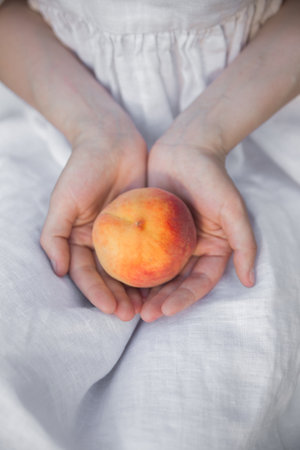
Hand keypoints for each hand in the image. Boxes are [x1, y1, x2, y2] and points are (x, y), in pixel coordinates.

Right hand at [40, 116, 147, 320]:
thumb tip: (58, 270)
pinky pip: (151, 248)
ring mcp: (125, 234)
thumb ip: (54, 236)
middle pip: (110, 277)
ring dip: (138, 290)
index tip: (110, 309)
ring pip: (131, 269)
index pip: (87, 274)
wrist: (111, 140)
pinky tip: (165, 282)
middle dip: (119, 298)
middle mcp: (102, 242)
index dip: (96, 293)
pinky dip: (156, 267)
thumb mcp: (63, 201)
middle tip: (132, 315)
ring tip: (148, 308)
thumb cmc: (83, 169)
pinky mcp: (145, 224)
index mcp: (80, 240)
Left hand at [140, 138, 256, 321]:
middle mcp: (189, 249)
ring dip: (143, 291)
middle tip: (143, 316)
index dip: (184, 299)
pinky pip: (137, 251)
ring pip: (155, 272)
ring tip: (127, 306)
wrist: (186, 148)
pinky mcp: (148, 229)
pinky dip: (129, 266)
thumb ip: (244, 244)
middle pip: (175, 283)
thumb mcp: (232, 210)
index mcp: (210, 250)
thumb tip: (250, 281)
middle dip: (161, 301)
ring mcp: (167, 241)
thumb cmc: (212, 178)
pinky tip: (114, 279)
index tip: (166, 310)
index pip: (199, 282)